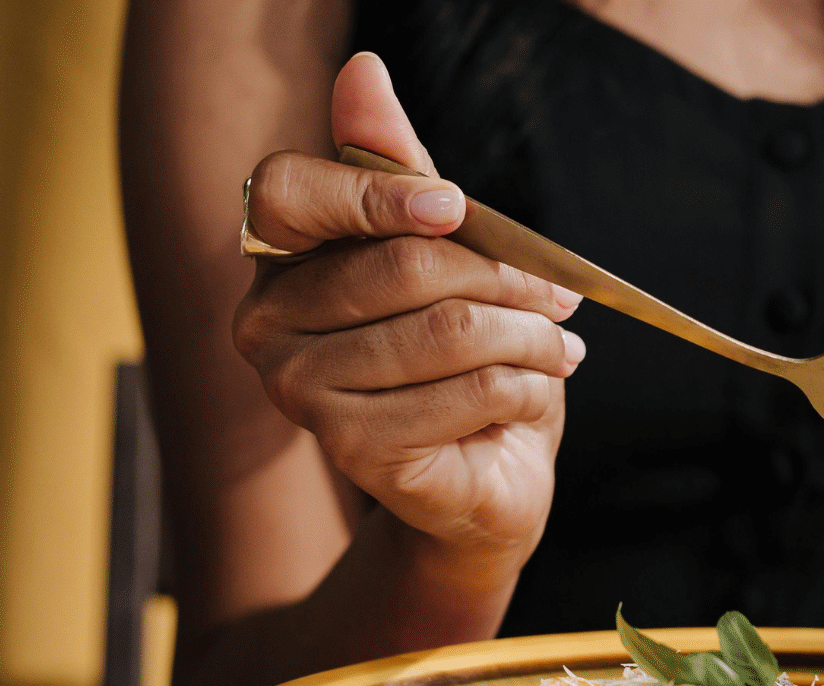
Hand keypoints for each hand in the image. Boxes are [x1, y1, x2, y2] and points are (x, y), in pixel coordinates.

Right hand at [232, 53, 582, 566]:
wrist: (483, 476)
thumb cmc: (459, 358)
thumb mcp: (442, 252)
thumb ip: (399, 169)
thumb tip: (363, 70)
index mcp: (276, 262)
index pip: (290, 190)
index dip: (375, 190)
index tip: (455, 207)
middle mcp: (265, 327)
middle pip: (402, 264)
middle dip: (505, 278)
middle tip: (557, 298)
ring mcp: (301, 395)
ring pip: (451, 330)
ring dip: (531, 337)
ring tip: (558, 348)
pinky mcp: (354, 451)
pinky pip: (472, 390)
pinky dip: (529, 387)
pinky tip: (535, 394)